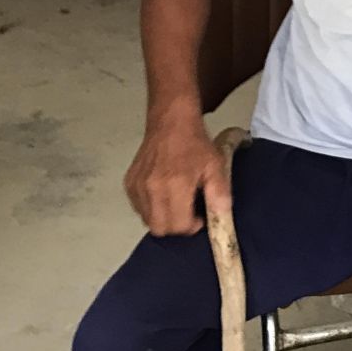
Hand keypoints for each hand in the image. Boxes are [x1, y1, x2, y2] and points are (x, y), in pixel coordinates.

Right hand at [123, 117, 231, 235]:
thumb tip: (222, 220)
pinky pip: (138, 208)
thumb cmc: (195, 143)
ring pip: (147, 220)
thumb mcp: (216, 166)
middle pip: (159, 229)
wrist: (171, 121)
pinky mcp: (129, 183)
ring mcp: (137, 186)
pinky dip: (150, 208)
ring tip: (176, 200)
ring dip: (163, 218)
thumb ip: (220, 195)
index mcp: (175, 185)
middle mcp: (152, 188)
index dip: (191, 227)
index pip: (178, 226)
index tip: (199, 217)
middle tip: (188, 212)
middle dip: (176, 226)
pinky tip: (163, 194)